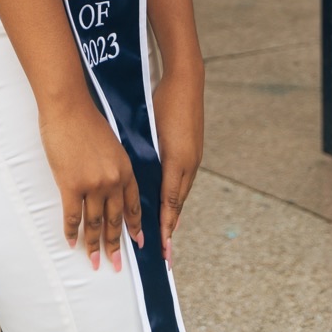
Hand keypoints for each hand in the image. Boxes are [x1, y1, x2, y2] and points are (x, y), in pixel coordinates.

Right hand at [39, 95, 143, 271]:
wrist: (68, 107)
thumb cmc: (87, 119)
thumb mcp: (111, 143)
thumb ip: (114, 164)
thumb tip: (111, 181)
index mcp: (125, 169)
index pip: (133, 205)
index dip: (135, 225)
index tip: (137, 242)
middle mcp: (113, 181)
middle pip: (115, 220)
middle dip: (115, 244)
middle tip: (117, 264)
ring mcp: (92, 185)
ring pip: (94, 223)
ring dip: (94, 245)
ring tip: (94, 261)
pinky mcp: (71, 185)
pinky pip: (72, 216)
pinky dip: (71, 232)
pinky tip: (71, 243)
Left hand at [152, 63, 203, 262]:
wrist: (185, 81)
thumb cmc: (166, 105)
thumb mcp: (155, 134)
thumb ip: (150, 161)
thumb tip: (140, 184)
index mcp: (178, 164)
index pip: (170, 205)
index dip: (165, 228)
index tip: (162, 249)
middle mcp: (188, 165)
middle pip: (176, 204)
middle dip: (170, 227)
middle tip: (164, 250)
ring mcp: (192, 158)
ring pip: (179, 192)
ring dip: (173, 212)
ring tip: (166, 231)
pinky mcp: (192, 150)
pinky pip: (182, 180)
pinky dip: (176, 194)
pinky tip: (170, 199)